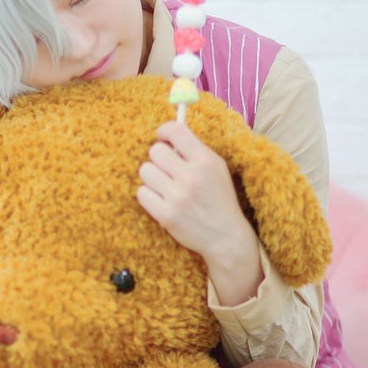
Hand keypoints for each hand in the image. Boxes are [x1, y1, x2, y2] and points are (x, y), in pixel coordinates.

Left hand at [137, 121, 263, 304]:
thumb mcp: (216, 168)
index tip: (162, 138)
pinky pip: (141, 193)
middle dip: (158, 158)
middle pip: (155, 151)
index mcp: (205, 161)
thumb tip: (167, 133)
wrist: (225, 236)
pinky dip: (148, 195)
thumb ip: (194, 150)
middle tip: (166, 168)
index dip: (163, 131)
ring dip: (152, 177)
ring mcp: (177, 197)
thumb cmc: (219, 198)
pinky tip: (160, 200)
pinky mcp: (166, 215)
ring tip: (164, 185)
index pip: (175, 131)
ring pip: (145, 171)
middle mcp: (191, 177)